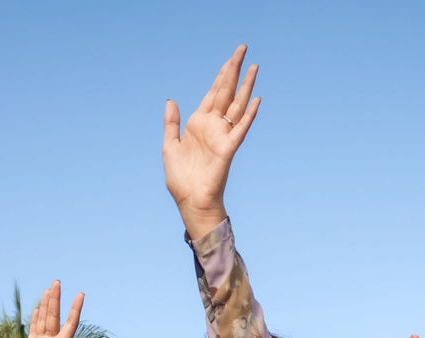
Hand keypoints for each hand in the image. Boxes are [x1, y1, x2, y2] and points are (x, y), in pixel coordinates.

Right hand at [14, 282, 84, 337]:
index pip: (69, 324)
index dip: (75, 309)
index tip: (80, 294)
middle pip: (55, 317)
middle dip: (57, 300)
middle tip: (57, 281)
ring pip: (45, 321)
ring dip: (47, 305)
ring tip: (49, 289)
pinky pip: (35, 330)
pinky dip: (36, 318)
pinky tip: (38, 309)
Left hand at [163, 45, 260, 239]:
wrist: (190, 201)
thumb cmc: (181, 178)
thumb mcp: (169, 146)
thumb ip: (171, 123)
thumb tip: (171, 100)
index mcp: (199, 123)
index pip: (213, 93)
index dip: (222, 74)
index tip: (231, 58)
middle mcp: (213, 126)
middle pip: (226, 91)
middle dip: (234, 69)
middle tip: (243, 49)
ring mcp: (222, 136)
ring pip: (236, 105)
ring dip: (245, 86)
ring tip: (254, 66)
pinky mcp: (228, 149)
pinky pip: (240, 129)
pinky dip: (248, 115)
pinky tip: (255, 100)